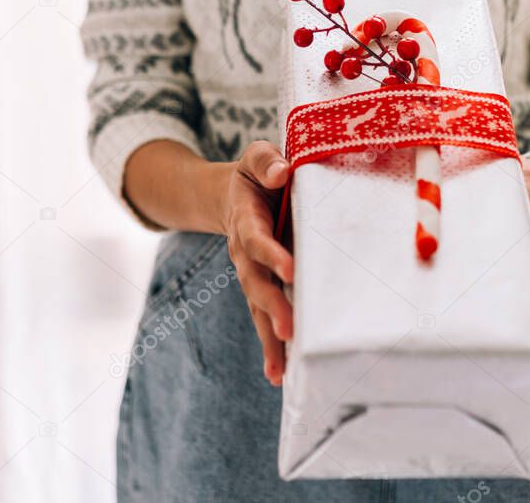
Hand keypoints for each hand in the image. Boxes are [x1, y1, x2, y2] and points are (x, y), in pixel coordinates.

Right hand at [223, 142, 294, 386]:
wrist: (237, 194)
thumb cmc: (258, 173)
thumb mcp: (257, 157)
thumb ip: (266, 160)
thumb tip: (283, 171)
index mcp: (246, 220)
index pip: (258, 240)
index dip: (272, 254)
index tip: (292, 271)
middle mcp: (244, 253)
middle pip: (255, 283)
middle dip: (271, 306)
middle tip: (288, 329)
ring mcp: (251, 274)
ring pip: (258, 308)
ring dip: (270, 336)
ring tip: (282, 369)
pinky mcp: (263, 287)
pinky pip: (265, 317)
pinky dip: (272, 346)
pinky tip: (282, 374)